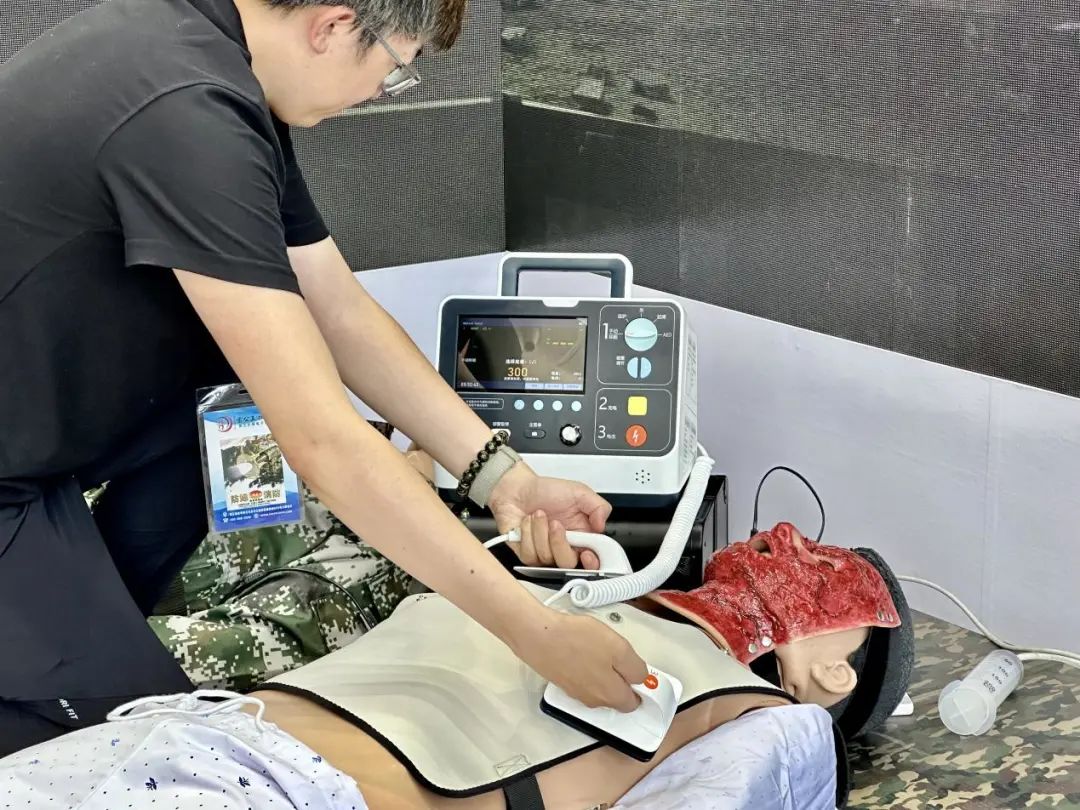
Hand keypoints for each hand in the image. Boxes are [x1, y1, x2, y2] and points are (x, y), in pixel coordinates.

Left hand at [489, 464, 612, 569]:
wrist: (517, 489)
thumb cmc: (545, 491)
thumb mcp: (579, 491)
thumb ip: (598, 506)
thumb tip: (602, 526)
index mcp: (582, 535)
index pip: (593, 559)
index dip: (592, 562)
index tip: (587, 554)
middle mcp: (564, 547)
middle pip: (568, 563)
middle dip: (560, 542)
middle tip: (555, 523)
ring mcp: (545, 553)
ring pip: (546, 557)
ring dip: (540, 531)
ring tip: (538, 514)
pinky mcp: (527, 554)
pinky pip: (529, 554)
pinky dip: (526, 533)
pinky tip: (527, 522)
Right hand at [512, 607, 648, 711]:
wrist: (538, 636)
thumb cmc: (578, 640)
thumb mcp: (619, 648)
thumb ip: (635, 668)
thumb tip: (642, 680)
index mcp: (611, 695)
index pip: (633, 703)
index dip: (641, 688)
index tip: (639, 671)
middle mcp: (594, 700)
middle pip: (616, 696)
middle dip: (622, 680)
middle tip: (619, 655)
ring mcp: (576, 692)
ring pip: (599, 687)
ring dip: (604, 673)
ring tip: (600, 648)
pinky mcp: (563, 681)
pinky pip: (583, 679)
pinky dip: (587, 669)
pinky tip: (583, 650)